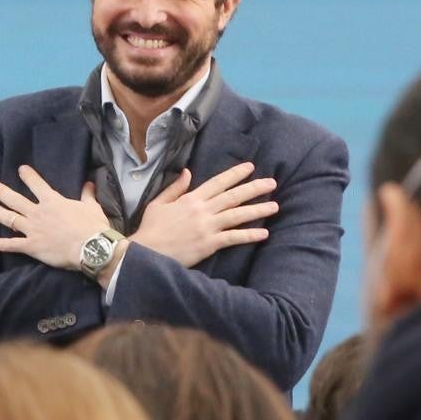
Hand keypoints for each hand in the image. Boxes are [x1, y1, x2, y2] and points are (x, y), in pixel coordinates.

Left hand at [0, 165, 108, 270]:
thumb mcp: (92, 207)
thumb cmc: (92, 226)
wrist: (91, 248)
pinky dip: (3, 245)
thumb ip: (87, 195)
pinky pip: (14, 245)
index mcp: (52, 201)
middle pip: (15, 200)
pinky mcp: (32, 246)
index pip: (36, 184)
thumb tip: (89, 183)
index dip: (27, 176)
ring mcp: (33, 229)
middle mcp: (38, 213)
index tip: (20, 169)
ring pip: (10, 219)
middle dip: (2, 192)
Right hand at [130, 162, 278, 267]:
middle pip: (233, 196)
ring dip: (257, 210)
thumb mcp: (158, 203)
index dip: (235, 174)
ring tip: (274, 206)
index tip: (250, 167)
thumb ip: (175, 188)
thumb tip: (188, 172)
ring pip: (237, 215)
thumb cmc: (150, 228)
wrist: (146, 252)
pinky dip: (249, 235)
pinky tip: (263, 233)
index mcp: (190, 199)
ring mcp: (207, 227)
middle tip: (272, 182)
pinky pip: (233, 238)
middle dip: (254, 188)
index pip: (217, 183)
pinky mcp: (209, 244)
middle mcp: (202, 210)